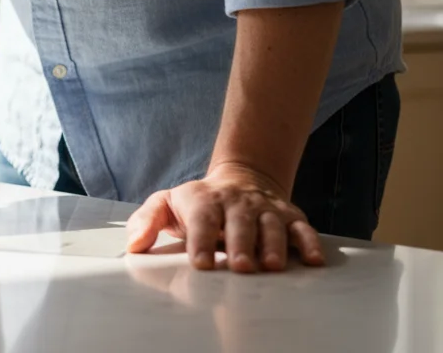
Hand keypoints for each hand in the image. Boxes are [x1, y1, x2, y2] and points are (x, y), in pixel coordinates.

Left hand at [125, 162, 324, 272]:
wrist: (240, 178)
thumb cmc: (198, 202)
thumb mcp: (167, 203)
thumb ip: (146, 220)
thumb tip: (132, 244)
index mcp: (204, 200)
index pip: (202, 219)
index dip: (200, 240)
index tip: (200, 263)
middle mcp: (237, 203)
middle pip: (240, 222)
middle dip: (241, 244)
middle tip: (241, 267)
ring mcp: (265, 209)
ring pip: (272, 225)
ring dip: (274, 244)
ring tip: (272, 266)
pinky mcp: (289, 216)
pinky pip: (302, 228)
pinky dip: (309, 242)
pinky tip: (312, 260)